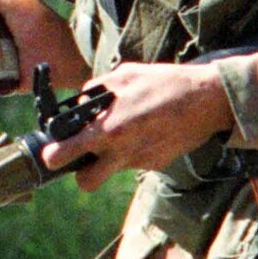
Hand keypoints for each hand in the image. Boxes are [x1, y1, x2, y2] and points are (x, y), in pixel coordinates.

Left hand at [35, 61, 233, 191]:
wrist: (205, 101)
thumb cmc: (164, 84)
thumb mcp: (124, 76)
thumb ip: (97, 89)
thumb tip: (82, 99)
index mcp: (106, 129)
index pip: (66, 154)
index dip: (53, 155)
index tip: (51, 153)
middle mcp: (120, 152)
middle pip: (85, 182)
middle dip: (80, 173)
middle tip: (84, 155)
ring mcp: (139, 162)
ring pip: (112, 170)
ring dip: (110, 158)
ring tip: (123, 133)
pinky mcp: (156, 164)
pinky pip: (134, 161)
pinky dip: (134, 150)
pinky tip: (146, 131)